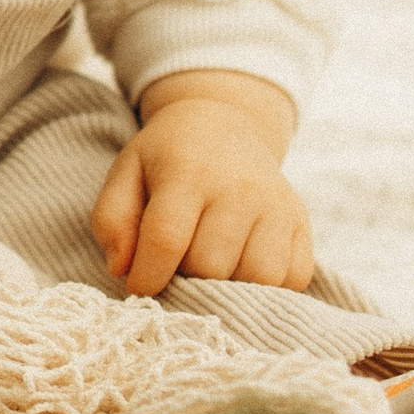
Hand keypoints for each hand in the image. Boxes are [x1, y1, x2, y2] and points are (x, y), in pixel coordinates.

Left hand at [92, 70, 313, 296]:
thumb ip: (112, 220)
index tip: (139, 288)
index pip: (167, 237)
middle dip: (185, 279)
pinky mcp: (301, 223)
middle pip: (210, 265)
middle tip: (177, 267)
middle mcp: (239, 186)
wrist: (224, 123)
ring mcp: (277, 205)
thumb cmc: (168, 157)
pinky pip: (293, 278)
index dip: (148, 275)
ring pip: (257, 279)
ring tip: (210, 271)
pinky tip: (243, 269)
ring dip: (228, 289)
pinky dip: (269, 289)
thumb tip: (122, 269)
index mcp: (189, 170)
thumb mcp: (127, 173)